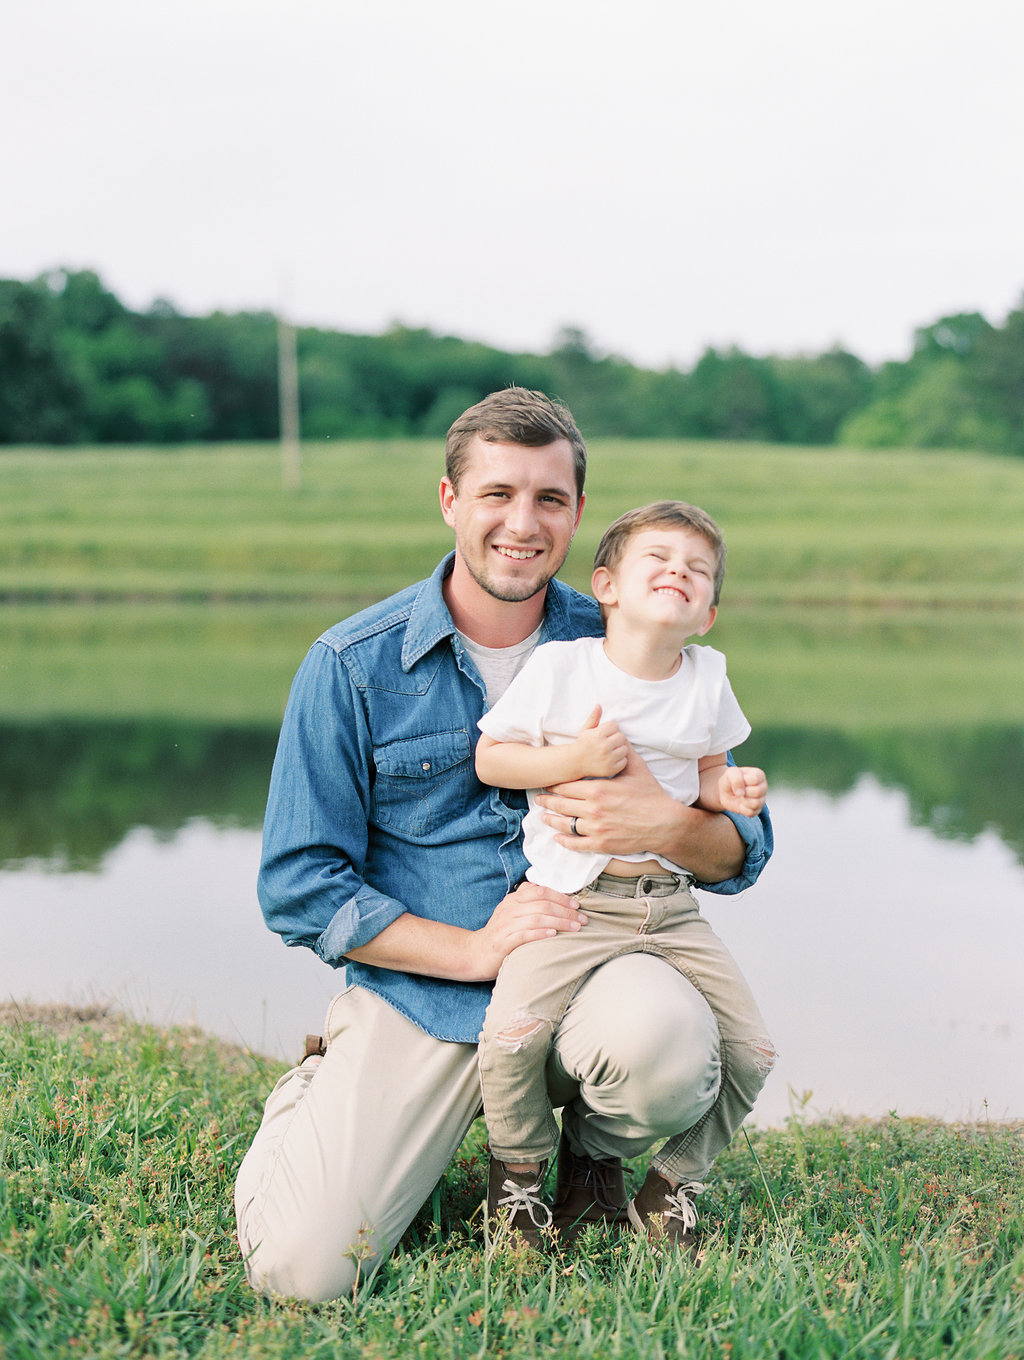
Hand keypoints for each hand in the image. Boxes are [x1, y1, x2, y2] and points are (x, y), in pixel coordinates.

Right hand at [466, 881, 586, 980]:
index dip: (561, 897)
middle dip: (566, 911)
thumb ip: (529, 903)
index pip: (540, 891)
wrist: (474, 953)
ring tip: (575, 928)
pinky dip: (541, 933)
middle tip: (582, 920)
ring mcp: (505, 925)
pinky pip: (524, 935)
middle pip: (542, 904)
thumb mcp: (512, 913)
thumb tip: (556, 898)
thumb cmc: (500, 934)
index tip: (577, 906)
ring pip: (537, 918)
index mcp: (513, 899)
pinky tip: (554, 934)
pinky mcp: (502, 942)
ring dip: (559, 922)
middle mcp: (509, 909)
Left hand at [536, 739, 668, 854]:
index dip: (555, 785)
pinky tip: (557, 837)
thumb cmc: (651, 795)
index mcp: (598, 789)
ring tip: (543, 817)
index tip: (547, 783)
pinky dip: (564, 840)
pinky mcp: (601, 844)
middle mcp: (593, 809)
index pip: (567, 786)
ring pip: (565, 824)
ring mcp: (596, 828)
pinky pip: (576, 843)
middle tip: (538, 799)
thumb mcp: (637, 768)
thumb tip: (617, 732)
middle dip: (547, 801)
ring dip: (551, 820)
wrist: (664, 824)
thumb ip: (623, 750)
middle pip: (561, 804)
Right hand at [572, 704, 628, 777]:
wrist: (574, 762)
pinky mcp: (611, 769)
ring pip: (624, 749)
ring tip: (610, 750)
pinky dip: (619, 760)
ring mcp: (607, 759)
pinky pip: (624, 761)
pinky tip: (611, 759)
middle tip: (609, 742)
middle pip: (621, 737)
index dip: (611, 729)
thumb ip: (593, 717)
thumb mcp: (586, 729)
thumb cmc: (582, 744)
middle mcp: (603, 747)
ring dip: (619, 749)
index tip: (605, 733)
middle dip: (616, 738)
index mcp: (597, 735)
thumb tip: (599, 705)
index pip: (615, 726)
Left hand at [717, 765, 766, 816]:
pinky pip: (751, 812)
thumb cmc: (730, 780)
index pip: (756, 779)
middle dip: (744, 792)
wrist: (724, 791)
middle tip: (739, 790)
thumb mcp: (730, 773)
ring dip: (743, 801)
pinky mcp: (757, 810)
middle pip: (758, 792)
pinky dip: (742, 809)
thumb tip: (741, 794)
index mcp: (759, 775)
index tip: (739, 781)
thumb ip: (736, 779)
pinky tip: (741, 803)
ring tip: (740, 797)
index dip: (744, 781)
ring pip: (756, 803)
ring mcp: (762, 799)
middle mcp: (763, 787)